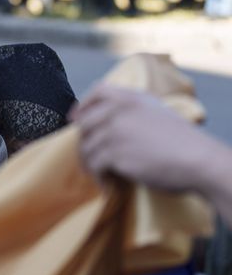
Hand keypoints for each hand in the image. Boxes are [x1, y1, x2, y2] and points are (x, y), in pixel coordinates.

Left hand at [69, 84, 211, 191]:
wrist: (199, 160)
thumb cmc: (182, 141)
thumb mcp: (157, 112)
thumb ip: (132, 110)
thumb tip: (107, 119)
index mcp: (131, 97)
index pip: (97, 90)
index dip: (83, 105)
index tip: (75, 119)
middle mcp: (118, 110)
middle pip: (84, 122)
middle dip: (85, 140)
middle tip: (90, 156)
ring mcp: (114, 130)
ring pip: (86, 146)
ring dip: (89, 163)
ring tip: (98, 173)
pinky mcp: (114, 153)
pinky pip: (94, 165)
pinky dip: (98, 177)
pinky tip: (106, 184)